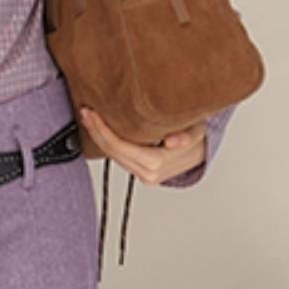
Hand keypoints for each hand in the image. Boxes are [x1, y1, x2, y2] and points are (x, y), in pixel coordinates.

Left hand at [77, 105, 205, 182]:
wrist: (202, 153)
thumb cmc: (197, 139)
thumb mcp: (196, 132)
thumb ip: (185, 136)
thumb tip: (172, 141)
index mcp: (157, 164)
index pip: (121, 148)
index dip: (104, 131)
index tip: (93, 114)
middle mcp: (148, 174)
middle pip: (113, 153)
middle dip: (97, 132)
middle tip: (86, 112)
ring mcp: (143, 176)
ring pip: (113, 157)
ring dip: (99, 137)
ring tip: (90, 118)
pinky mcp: (140, 173)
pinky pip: (119, 158)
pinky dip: (109, 143)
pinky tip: (101, 129)